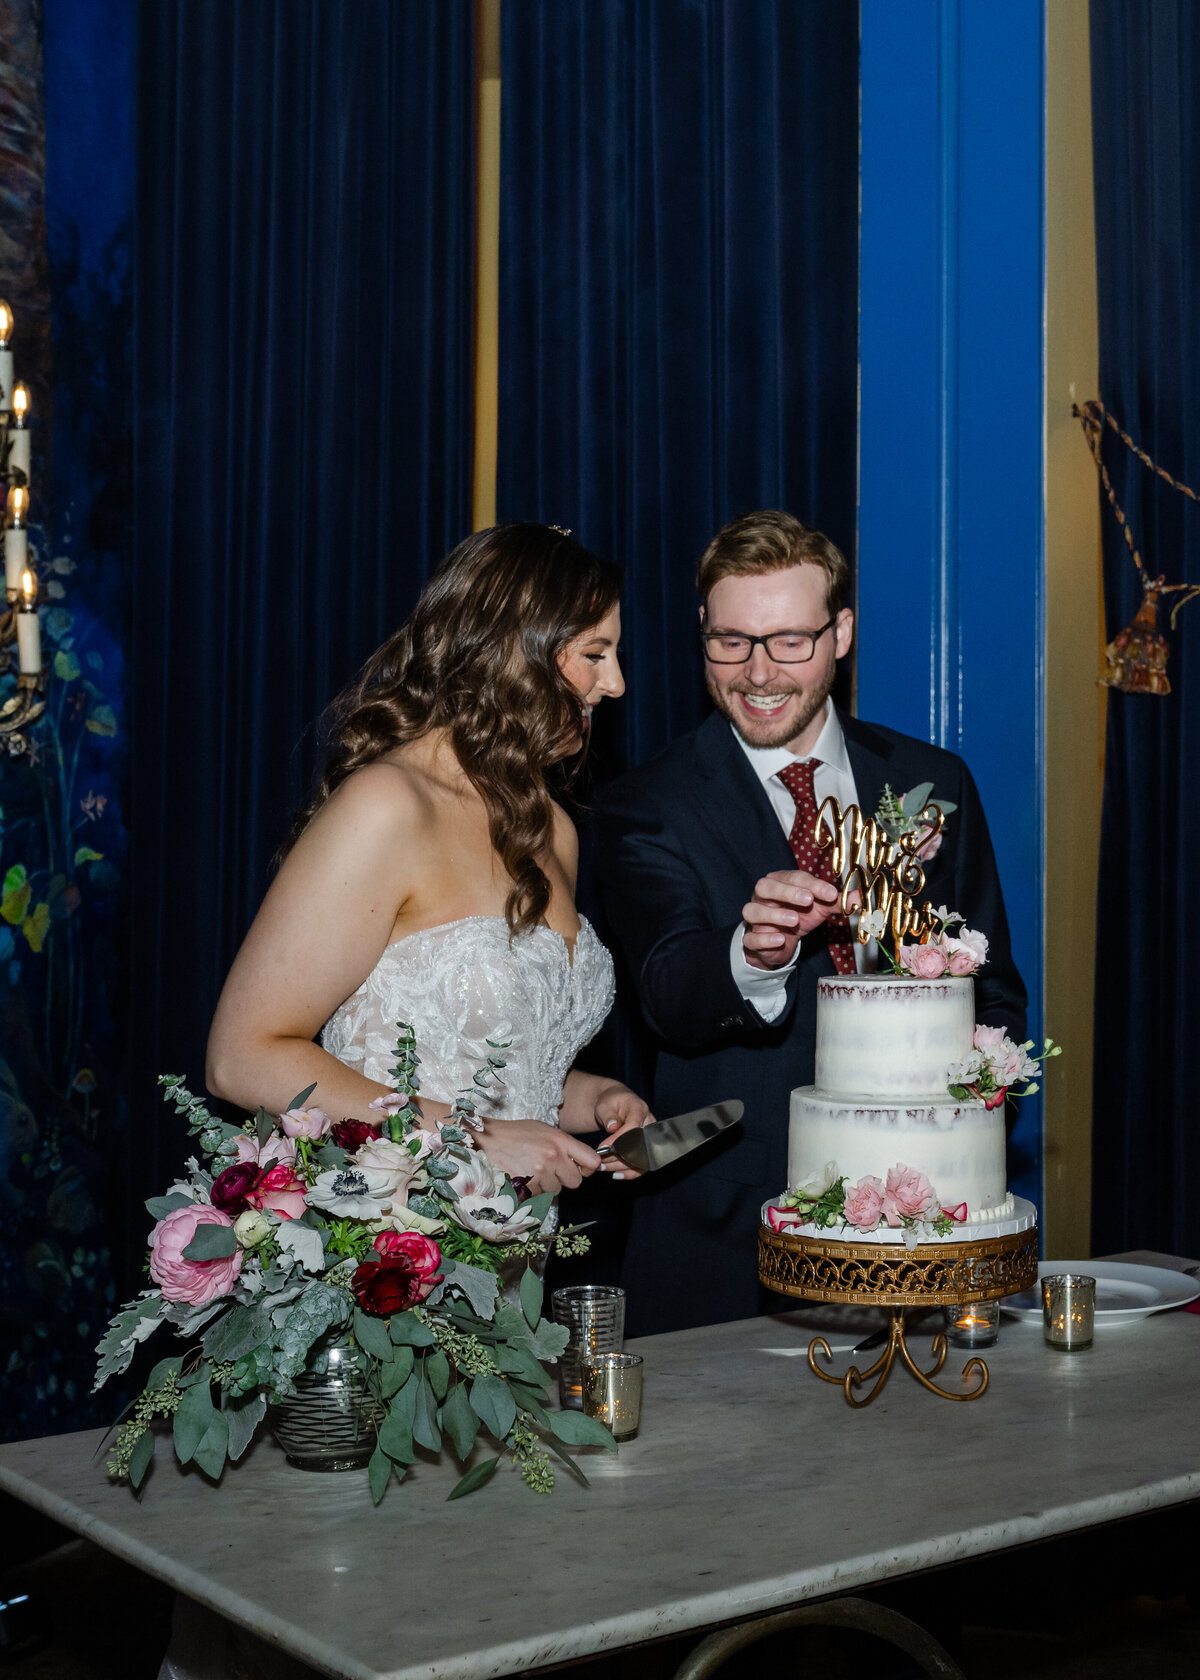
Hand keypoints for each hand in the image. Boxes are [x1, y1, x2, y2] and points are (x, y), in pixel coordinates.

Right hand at [475, 1118, 601, 1196]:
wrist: (486, 1140)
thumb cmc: (515, 1134)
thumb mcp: (544, 1130)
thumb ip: (564, 1145)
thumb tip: (579, 1161)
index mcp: (560, 1140)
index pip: (592, 1161)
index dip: (587, 1167)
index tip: (579, 1167)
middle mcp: (553, 1157)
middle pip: (576, 1181)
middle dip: (565, 1179)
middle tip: (550, 1170)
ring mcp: (540, 1173)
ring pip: (556, 1191)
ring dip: (547, 1185)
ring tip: (531, 1170)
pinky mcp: (527, 1187)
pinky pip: (539, 1196)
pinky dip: (533, 1191)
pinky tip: (523, 1177)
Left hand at [594, 1083, 653, 1179]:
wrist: (616, 1104)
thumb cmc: (610, 1103)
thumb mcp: (605, 1105)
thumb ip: (609, 1115)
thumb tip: (613, 1127)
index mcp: (640, 1109)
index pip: (634, 1127)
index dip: (619, 1140)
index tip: (603, 1148)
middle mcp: (649, 1124)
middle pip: (639, 1146)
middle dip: (618, 1157)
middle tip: (600, 1161)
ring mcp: (650, 1137)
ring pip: (641, 1158)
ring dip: (621, 1166)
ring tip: (603, 1167)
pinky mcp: (647, 1148)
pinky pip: (642, 1165)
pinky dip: (629, 1172)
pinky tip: (615, 1174)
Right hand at [741, 868, 843, 970]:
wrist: (780, 942)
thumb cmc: (797, 916)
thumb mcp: (819, 907)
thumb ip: (836, 901)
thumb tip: (860, 896)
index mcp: (780, 883)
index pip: (793, 877)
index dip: (812, 884)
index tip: (831, 894)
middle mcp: (763, 897)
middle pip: (765, 887)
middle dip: (786, 892)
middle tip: (808, 900)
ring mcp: (754, 919)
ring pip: (752, 911)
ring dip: (773, 914)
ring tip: (794, 920)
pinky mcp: (751, 940)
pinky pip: (750, 939)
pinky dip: (764, 938)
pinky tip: (780, 939)